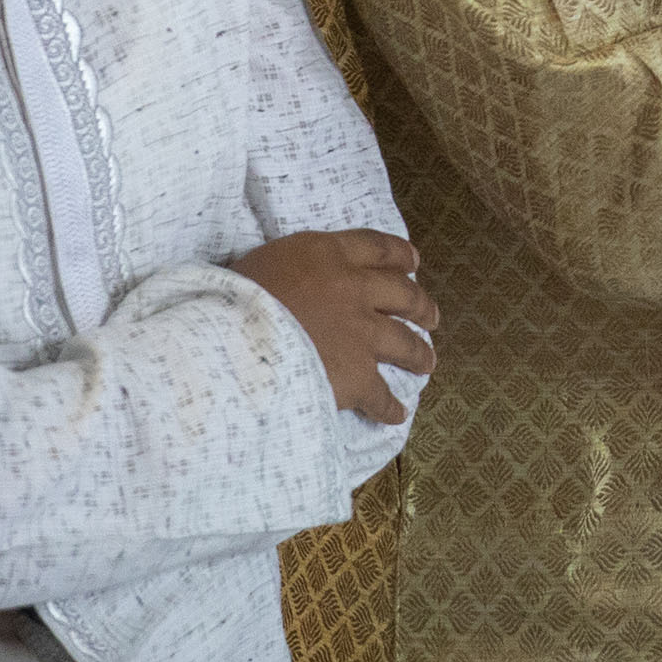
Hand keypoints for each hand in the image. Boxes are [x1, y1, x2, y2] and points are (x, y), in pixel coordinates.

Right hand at [229, 228, 438, 424]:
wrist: (230, 339)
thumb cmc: (234, 299)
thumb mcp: (268, 263)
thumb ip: (297, 268)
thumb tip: (297, 280)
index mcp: (328, 254)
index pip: (376, 247)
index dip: (400, 255)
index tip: (413, 263)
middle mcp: (354, 288)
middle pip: (402, 294)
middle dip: (420, 306)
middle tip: (431, 316)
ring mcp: (361, 332)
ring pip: (405, 342)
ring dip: (419, 353)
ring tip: (428, 362)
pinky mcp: (358, 375)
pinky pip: (381, 395)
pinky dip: (390, 407)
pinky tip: (397, 414)